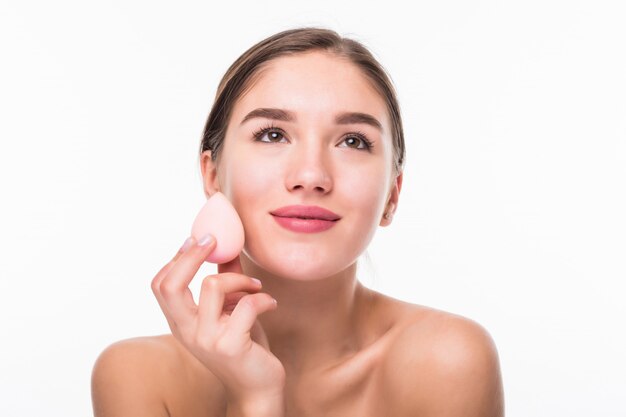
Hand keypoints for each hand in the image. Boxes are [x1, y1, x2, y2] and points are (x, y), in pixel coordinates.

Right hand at [151, 235, 285, 402]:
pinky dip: (264, 298)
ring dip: (241, 279)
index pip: (160, 285)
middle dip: (192, 255)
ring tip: (256, 287)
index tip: (196, 239)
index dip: (176, 258)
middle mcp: (187, 331)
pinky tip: (271, 304)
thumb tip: (227, 246)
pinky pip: (247, 304)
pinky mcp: (231, 345)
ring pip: (212, 285)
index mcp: (181, 322)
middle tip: (213, 240)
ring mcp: (207, 340)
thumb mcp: (229, 311)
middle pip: (171, 285)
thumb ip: (226, 281)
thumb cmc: (245, 347)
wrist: (258, 389)